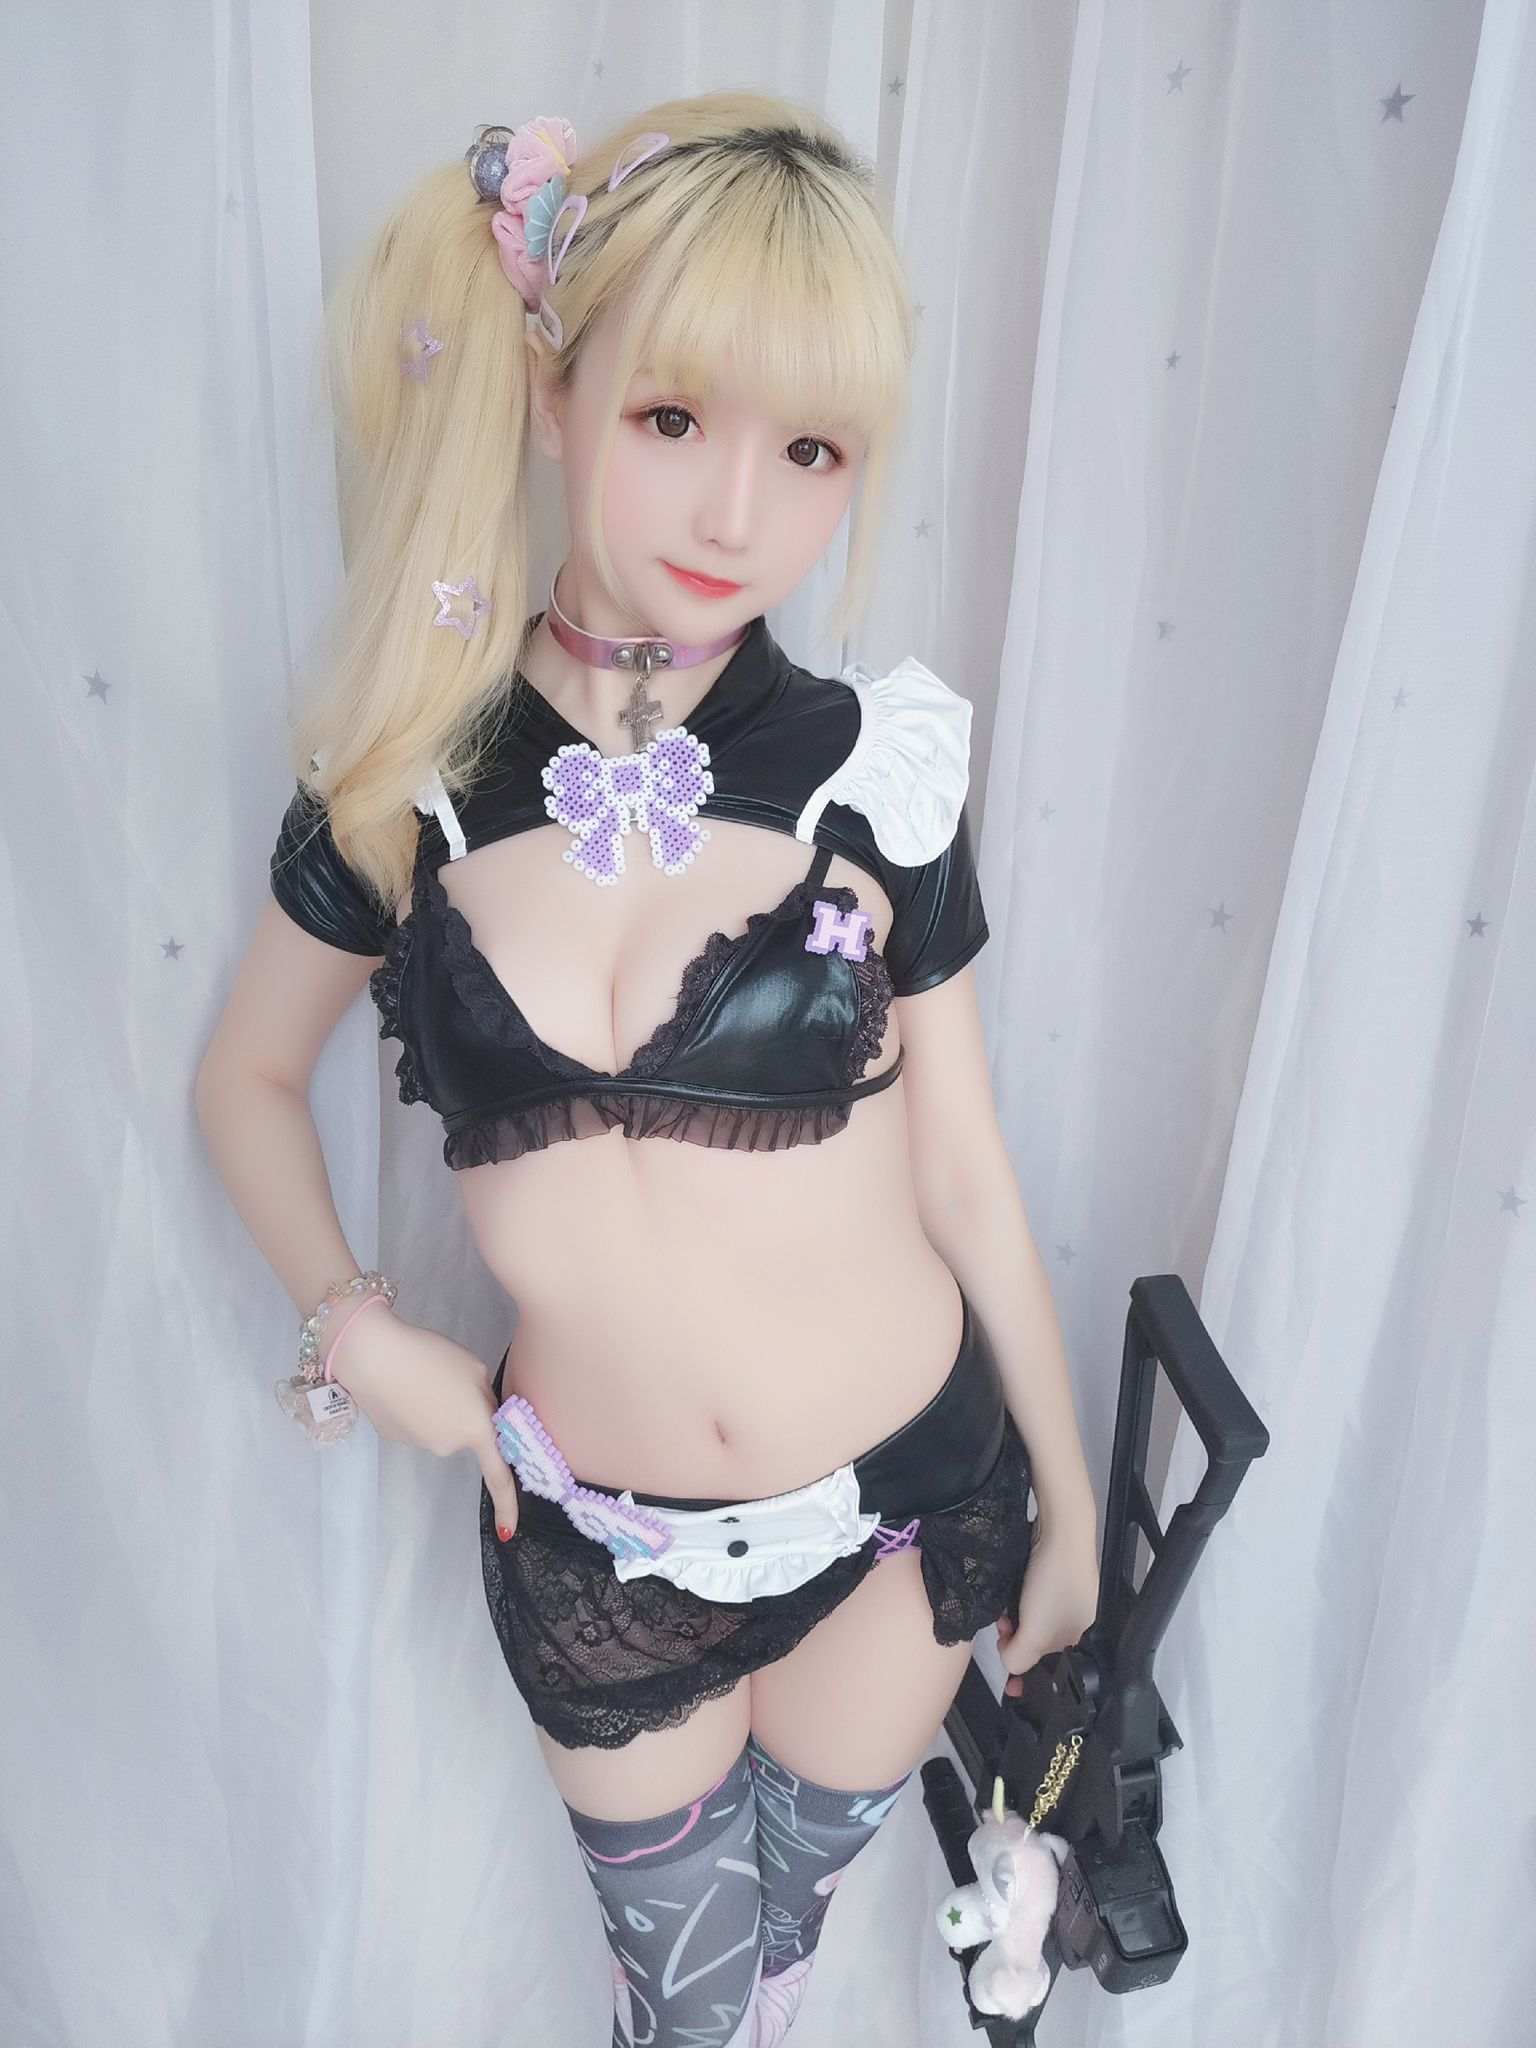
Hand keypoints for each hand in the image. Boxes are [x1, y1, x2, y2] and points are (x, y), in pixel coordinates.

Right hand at [326, 1309, 520, 1540]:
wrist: (373, 1357)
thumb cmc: (432, 1357)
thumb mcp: (473, 1370)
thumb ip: (486, 1398)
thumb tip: (479, 1416)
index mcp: (476, 1430)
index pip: (498, 1476)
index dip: (506, 1505)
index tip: (507, 1533)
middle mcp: (448, 1446)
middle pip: (464, 1432)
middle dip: (462, 1411)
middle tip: (448, 1375)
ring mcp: (419, 1445)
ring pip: (439, 1426)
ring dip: (437, 1407)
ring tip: (421, 1375)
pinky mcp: (394, 1438)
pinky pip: (415, 1424)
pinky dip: (414, 1408)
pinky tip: (402, 1385)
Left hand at [994, 1511, 1097, 1697]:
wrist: (1060, 1528)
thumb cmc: (1055, 1581)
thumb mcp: (1036, 1631)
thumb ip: (1020, 1657)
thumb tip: (1010, 1666)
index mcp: (1080, 1636)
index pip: (1052, 1667)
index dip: (1028, 1676)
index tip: (1009, 1685)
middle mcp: (1074, 1618)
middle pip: (1038, 1643)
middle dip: (1016, 1640)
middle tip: (1003, 1630)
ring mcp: (1064, 1595)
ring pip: (1032, 1620)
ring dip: (1013, 1619)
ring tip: (1004, 1609)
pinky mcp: (1052, 1575)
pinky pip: (1030, 1599)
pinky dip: (1017, 1600)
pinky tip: (1010, 1592)